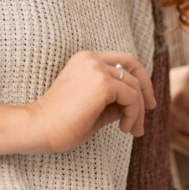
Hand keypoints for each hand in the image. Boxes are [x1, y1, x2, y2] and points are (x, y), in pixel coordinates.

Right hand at [28, 51, 155, 152]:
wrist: (37, 129)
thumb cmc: (60, 123)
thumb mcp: (93, 108)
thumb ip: (114, 102)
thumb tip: (136, 106)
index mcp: (85, 60)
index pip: (121, 61)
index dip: (137, 77)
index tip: (144, 100)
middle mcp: (91, 59)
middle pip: (132, 65)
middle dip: (146, 87)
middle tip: (151, 109)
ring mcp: (96, 69)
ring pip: (134, 86)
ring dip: (139, 111)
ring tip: (133, 130)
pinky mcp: (102, 84)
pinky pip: (131, 98)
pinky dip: (134, 115)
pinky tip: (124, 128)